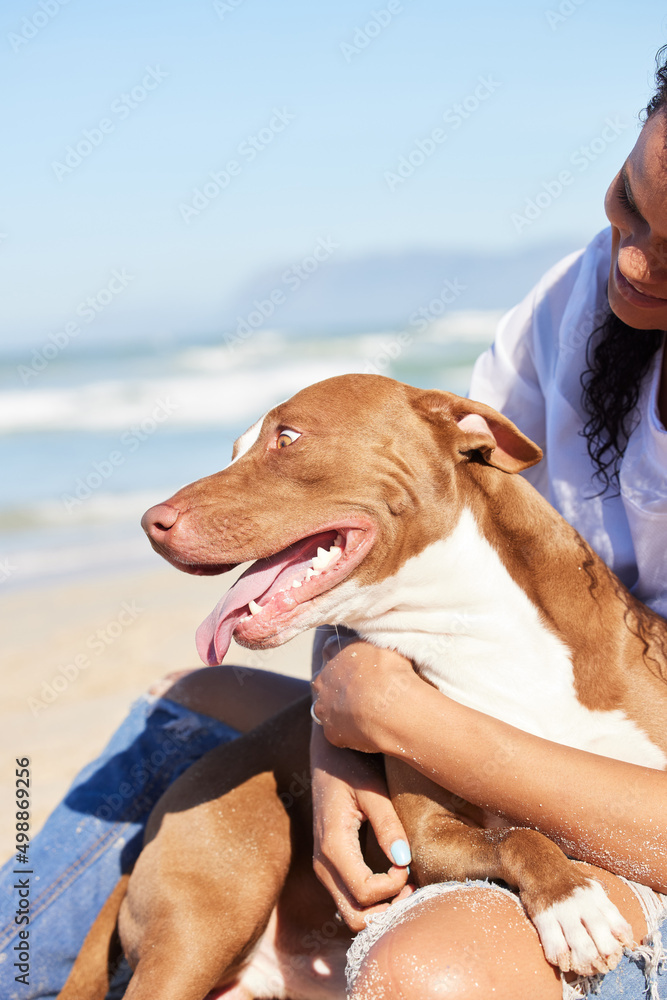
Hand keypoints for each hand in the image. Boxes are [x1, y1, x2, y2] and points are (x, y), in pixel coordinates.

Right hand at [310, 725, 413, 931]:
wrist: (326, 754)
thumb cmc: (350, 766)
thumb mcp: (372, 790)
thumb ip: (388, 824)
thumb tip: (404, 861)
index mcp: (333, 845)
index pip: (365, 892)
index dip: (393, 887)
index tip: (409, 864)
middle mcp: (323, 864)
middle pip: (355, 917)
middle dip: (387, 911)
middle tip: (412, 885)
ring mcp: (324, 868)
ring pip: (352, 913)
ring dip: (381, 909)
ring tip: (407, 882)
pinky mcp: (330, 866)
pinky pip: (350, 899)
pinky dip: (373, 901)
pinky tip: (394, 878)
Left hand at [311, 640, 417, 753]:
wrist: (391, 707)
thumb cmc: (392, 671)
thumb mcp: (384, 644)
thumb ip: (374, 643)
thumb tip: (379, 640)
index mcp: (334, 652)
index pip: (331, 647)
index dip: (344, 654)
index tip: (357, 660)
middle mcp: (323, 679)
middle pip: (323, 678)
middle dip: (336, 682)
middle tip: (359, 688)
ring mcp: (324, 707)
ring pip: (324, 706)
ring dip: (337, 707)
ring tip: (362, 712)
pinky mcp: (331, 732)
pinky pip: (337, 731)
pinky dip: (348, 731)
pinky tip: (365, 730)